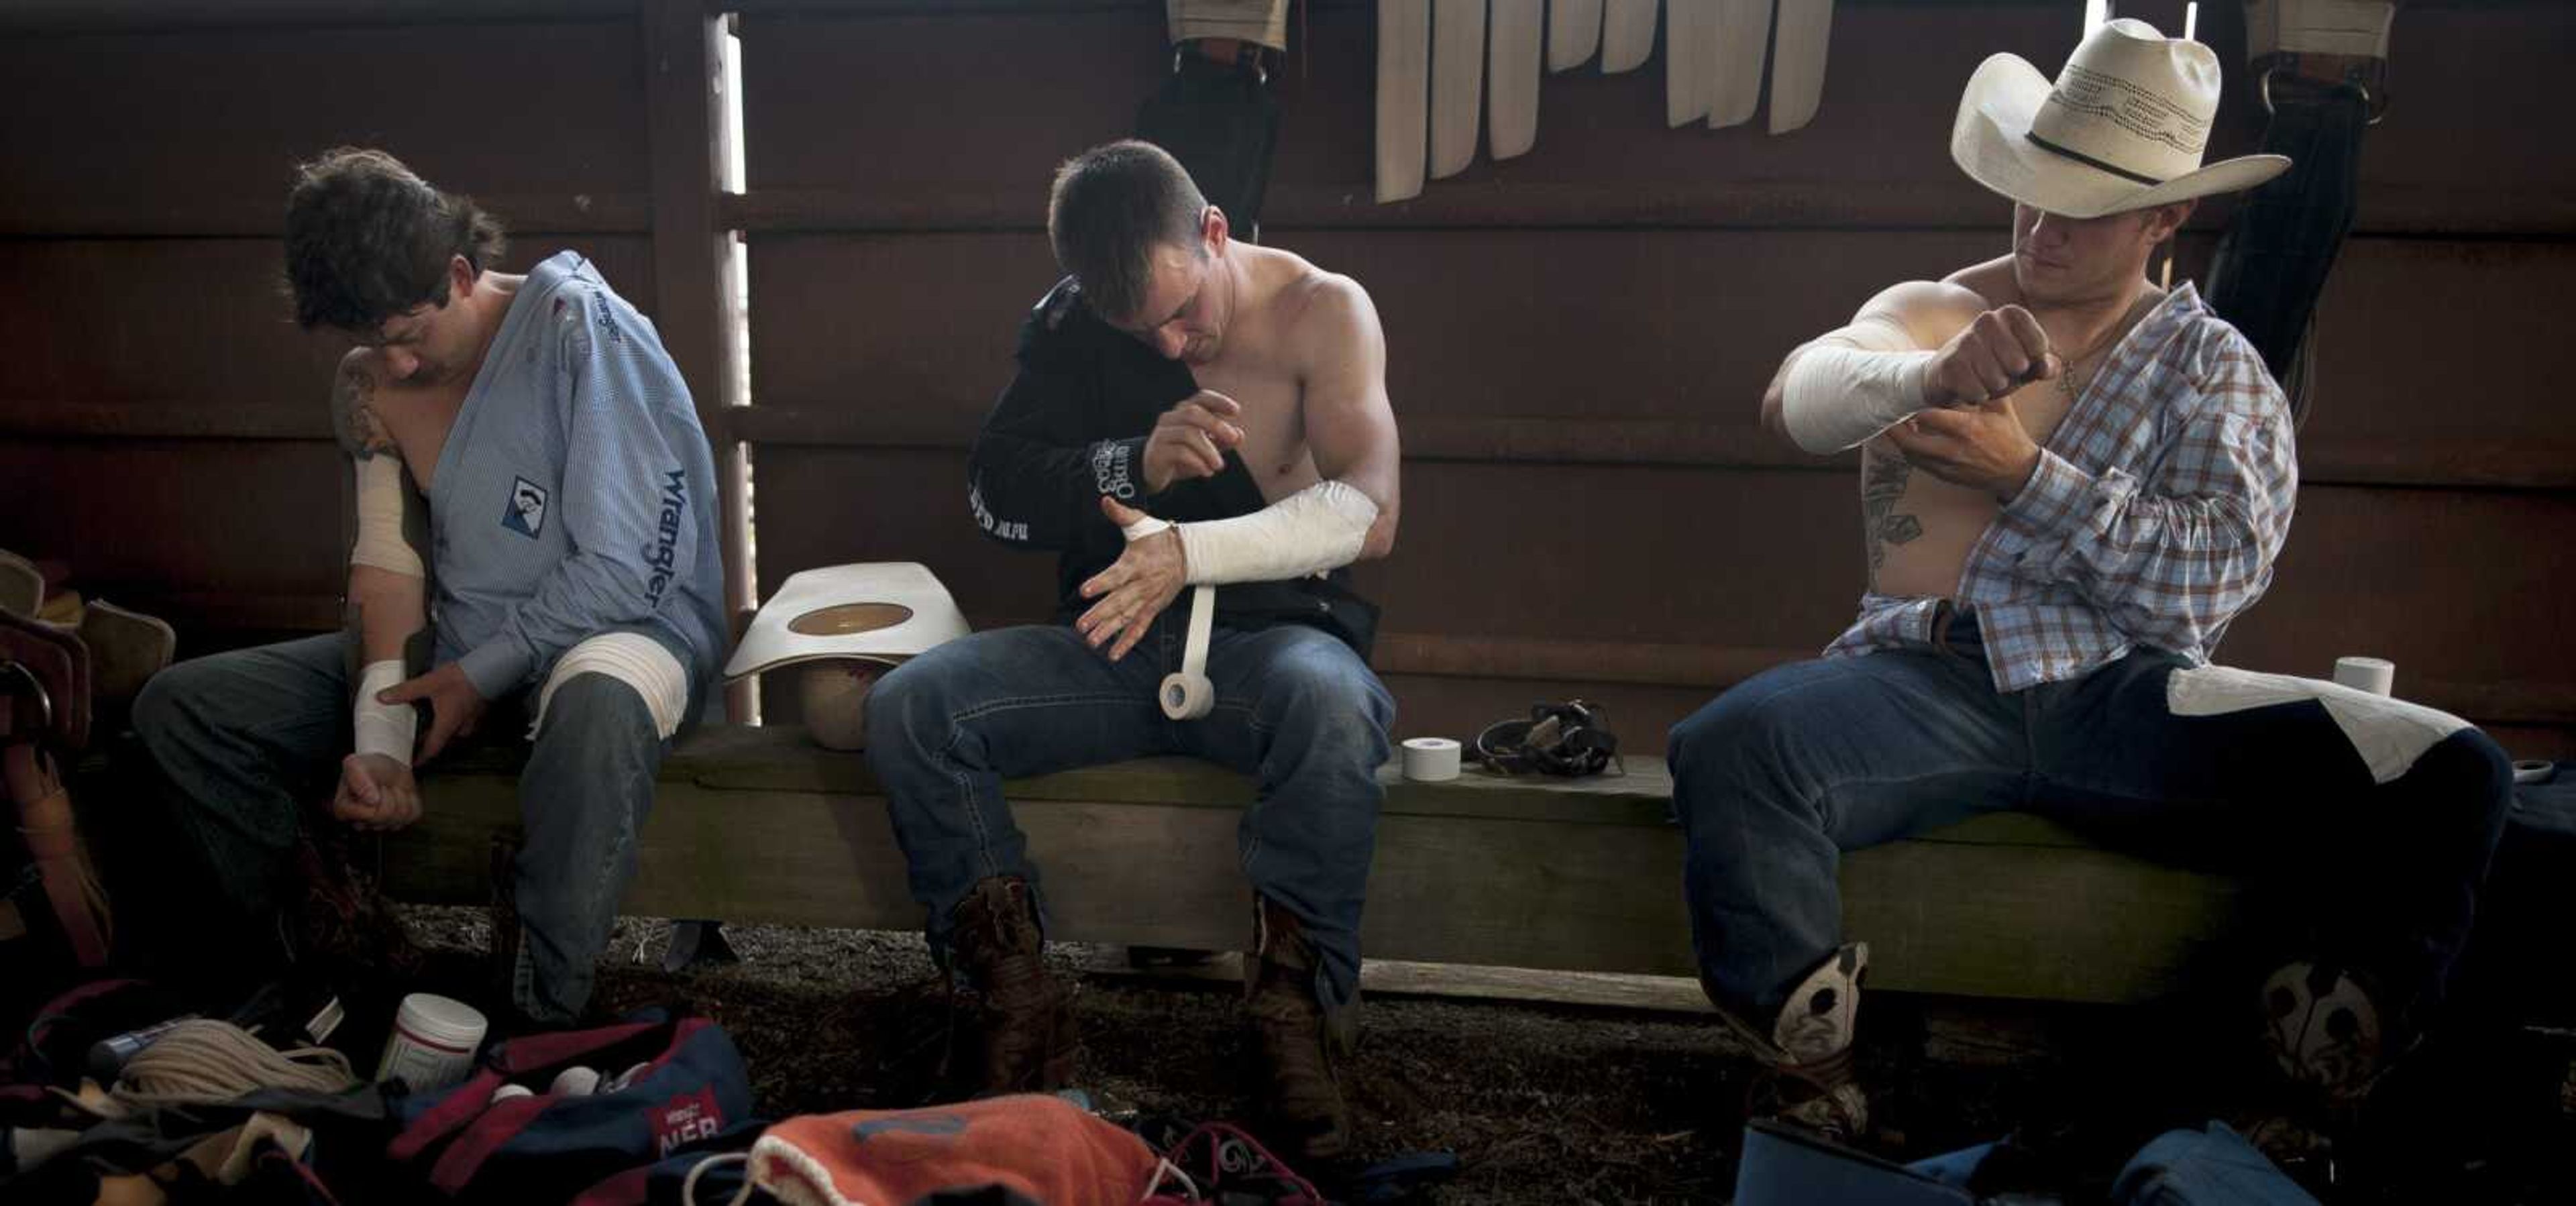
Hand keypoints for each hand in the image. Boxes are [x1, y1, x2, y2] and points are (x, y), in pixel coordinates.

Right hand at [331, 752, 421, 831]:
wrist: (386, 767)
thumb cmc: (368, 767)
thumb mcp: (356, 764)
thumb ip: (357, 778)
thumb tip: (370, 800)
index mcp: (345, 810)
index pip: (368, 813)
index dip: (375, 795)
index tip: (371, 783)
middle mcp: (362, 822)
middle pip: (385, 815)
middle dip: (388, 794)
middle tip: (382, 785)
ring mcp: (383, 824)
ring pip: (401, 815)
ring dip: (400, 795)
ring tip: (390, 788)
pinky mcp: (401, 822)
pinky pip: (413, 814)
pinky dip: (411, 799)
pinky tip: (399, 794)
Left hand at [378, 662, 487, 763]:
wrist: (489, 670)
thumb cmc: (461, 679)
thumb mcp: (428, 683)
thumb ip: (404, 692)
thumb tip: (381, 698)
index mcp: (447, 726)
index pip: (431, 750)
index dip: (420, 758)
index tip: (412, 763)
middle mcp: (461, 729)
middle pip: (443, 742)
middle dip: (430, 741)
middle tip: (417, 738)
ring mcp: (473, 723)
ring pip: (454, 733)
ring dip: (442, 731)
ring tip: (431, 723)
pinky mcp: (479, 714)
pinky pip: (464, 724)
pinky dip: (453, 722)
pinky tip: (448, 710)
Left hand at [1076, 497, 1188, 660]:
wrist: (1188, 554)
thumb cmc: (1159, 537)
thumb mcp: (1140, 522)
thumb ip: (1120, 513)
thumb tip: (1105, 501)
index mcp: (1137, 563)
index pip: (1117, 575)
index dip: (1101, 583)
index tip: (1085, 590)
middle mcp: (1142, 585)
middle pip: (1119, 602)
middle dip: (1100, 614)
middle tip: (1082, 625)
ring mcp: (1148, 599)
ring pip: (1127, 618)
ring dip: (1109, 631)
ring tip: (1091, 641)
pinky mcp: (1152, 609)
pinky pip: (1139, 628)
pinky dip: (1127, 642)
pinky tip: (1114, 653)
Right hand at [1140, 390, 1244, 493]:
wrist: (1154, 473)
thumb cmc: (1183, 455)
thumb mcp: (1207, 448)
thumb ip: (1223, 441)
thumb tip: (1240, 435)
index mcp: (1184, 412)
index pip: (1201, 398)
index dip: (1219, 401)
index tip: (1236, 411)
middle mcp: (1171, 418)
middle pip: (1193, 412)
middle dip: (1216, 425)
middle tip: (1234, 439)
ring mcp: (1162, 434)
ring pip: (1188, 433)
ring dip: (1209, 450)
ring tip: (1219, 465)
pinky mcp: (1157, 451)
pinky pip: (1180, 452)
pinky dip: (1198, 462)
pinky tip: (1207, 472)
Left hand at [1884, 398, 2044, 501]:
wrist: (2017, 470)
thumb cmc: (2008, 434)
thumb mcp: (2000, 406)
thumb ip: (1982, 387)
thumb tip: (1967, 366)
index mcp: (1967, 429)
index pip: (1928, 416)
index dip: (1913, 407)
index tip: (1906, 397)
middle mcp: (1954, 450)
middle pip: (1910, 441)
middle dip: (1894, 429)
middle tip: (1887, 414)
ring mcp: (1948, 466)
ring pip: (1911, 454)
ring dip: (1899, 440)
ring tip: (1895, 425)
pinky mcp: (1946, 476)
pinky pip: (1920, 464)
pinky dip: (1910, 451)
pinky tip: (1909, 439)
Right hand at [1927, 305, 2062, 406]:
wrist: (1951, 373)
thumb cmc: (1995, 365)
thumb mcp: (2025, 364)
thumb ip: (2045, 365)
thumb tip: (2047, 368)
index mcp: (2011, 313)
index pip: (2038, 347)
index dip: (2034, 363)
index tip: (2021, 362)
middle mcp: (1987, 319)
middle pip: (2019, 364)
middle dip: (2013, 378)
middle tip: (2001, 374)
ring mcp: (1966, 339)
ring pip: (1997, 380)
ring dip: (1994, 389)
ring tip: (1985, 381)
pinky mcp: (1949, 362)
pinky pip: (1977, 391)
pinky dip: (1977, 396)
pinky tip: (1970, 388)